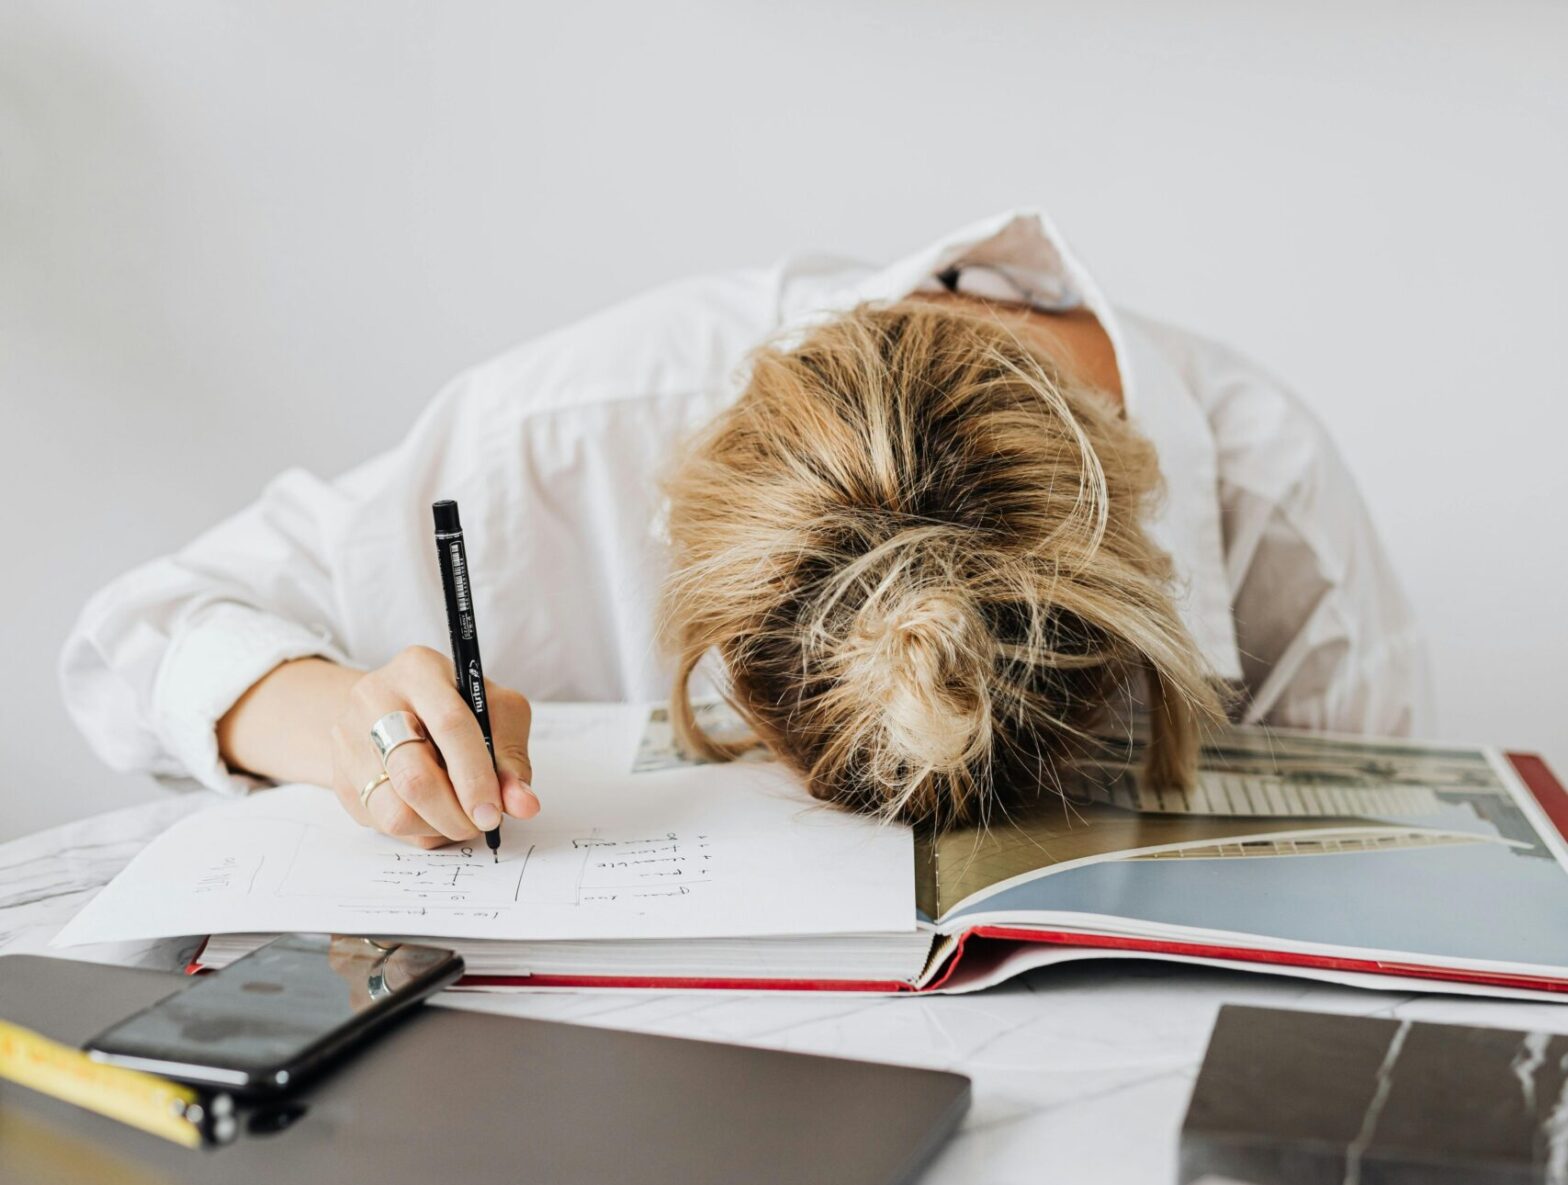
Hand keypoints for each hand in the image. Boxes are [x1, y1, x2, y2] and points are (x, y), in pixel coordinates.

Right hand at [328, 646, 539, 847]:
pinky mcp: (340, 777)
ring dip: (437, 828)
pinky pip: (381, 824)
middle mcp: (374, 699)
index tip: (494, 811)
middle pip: (414, 775)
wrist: (392, 709)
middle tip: (481, 824)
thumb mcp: (495, 714)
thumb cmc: (457, 709)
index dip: (476, 775)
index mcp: (419, 670)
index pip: (449, 725)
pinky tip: (433, 813)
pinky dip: (417, 831)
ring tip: (459, 818)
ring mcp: (348, 739)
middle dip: (456, 813)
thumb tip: (524, 804)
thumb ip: (511, 758)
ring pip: (393, 810)